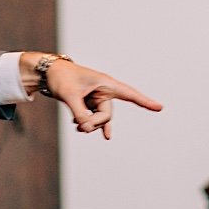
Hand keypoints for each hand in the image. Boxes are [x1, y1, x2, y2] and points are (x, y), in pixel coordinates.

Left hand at [38, 58, 162, 139]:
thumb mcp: (69, 96)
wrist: (48, 72)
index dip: (145, 102)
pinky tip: (103, 135)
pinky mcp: (90, 103)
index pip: (129, 94)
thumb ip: (79, 113)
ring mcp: (97, 98)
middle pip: (107, 115)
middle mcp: (104, 91)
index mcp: (106, 83)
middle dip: (94, 123)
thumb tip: (86, 128)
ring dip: (89, 125)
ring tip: (77, 126)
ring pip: (100, 119)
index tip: (160, 108)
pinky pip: (96, 119)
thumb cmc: (61, 77)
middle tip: (79, 126)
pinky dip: (93, 125)